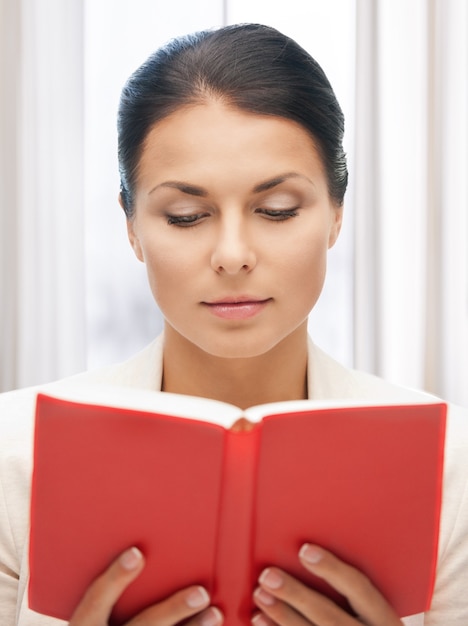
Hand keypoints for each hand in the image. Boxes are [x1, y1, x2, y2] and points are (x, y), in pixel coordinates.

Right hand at [69, 547, 222, 625]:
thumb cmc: (96, 621)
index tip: (136, 553)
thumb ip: (105, 585)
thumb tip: (135, 544)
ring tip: (214, 613)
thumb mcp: (89, 610)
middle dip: (172, 610)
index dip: (115, 577)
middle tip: (200, 593)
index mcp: (85, 625)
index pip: (96, 600)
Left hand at [253, 544, 402, 625]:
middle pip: (330, 617)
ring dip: (282, 615)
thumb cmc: (363, 623)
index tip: (304, 550)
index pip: (361, 589)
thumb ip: (350, 590)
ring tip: (260, 594)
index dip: (332, 568)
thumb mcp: (372, 613)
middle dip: (296, 595)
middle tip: (268, 575)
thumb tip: (307, 551)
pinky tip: (260, 619)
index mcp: (385, 620)